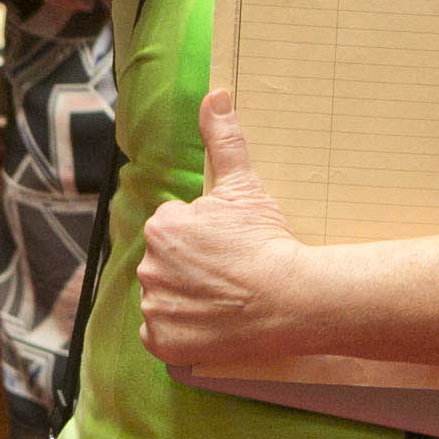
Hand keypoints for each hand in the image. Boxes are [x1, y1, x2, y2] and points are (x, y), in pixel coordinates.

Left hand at [137, 91, 307, 365]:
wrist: (290, 298)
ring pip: (165, 297)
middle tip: (230, 270)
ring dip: (186, 297)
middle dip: (191, 265)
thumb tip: (215, 94)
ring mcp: (155, 309)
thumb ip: (224, 139)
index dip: (203, 235)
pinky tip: (213, 321)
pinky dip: (183, 330)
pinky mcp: (163, 344)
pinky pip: (163, 333)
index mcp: (162, 228)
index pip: (173, 228)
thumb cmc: (268, 240)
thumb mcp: (245, 185)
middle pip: (166, 263)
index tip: (228, 244)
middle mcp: (148, 268)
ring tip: (225, 298)